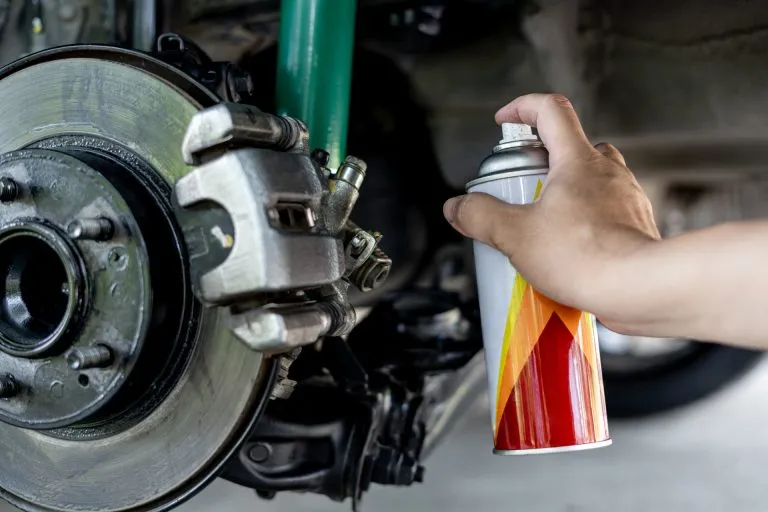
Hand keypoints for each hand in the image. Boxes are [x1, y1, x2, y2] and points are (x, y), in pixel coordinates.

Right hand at [443, 94, 659, 330]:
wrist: (638, 288)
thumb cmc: (585, 257)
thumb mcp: (515, 235)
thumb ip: (480, 216)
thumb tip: (458, 207)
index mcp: (578, 160)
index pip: (551, 110)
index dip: (522, 108)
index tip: (505, 121)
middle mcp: (608, 172)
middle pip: (572, 145)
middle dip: (541, 159)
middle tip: (520, 184)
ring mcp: (626, 198)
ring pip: (591, 180)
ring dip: (564, 192)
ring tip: (541, 222)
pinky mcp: (635, 226)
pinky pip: (605, 211)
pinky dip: (583, 220)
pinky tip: (567, 248)